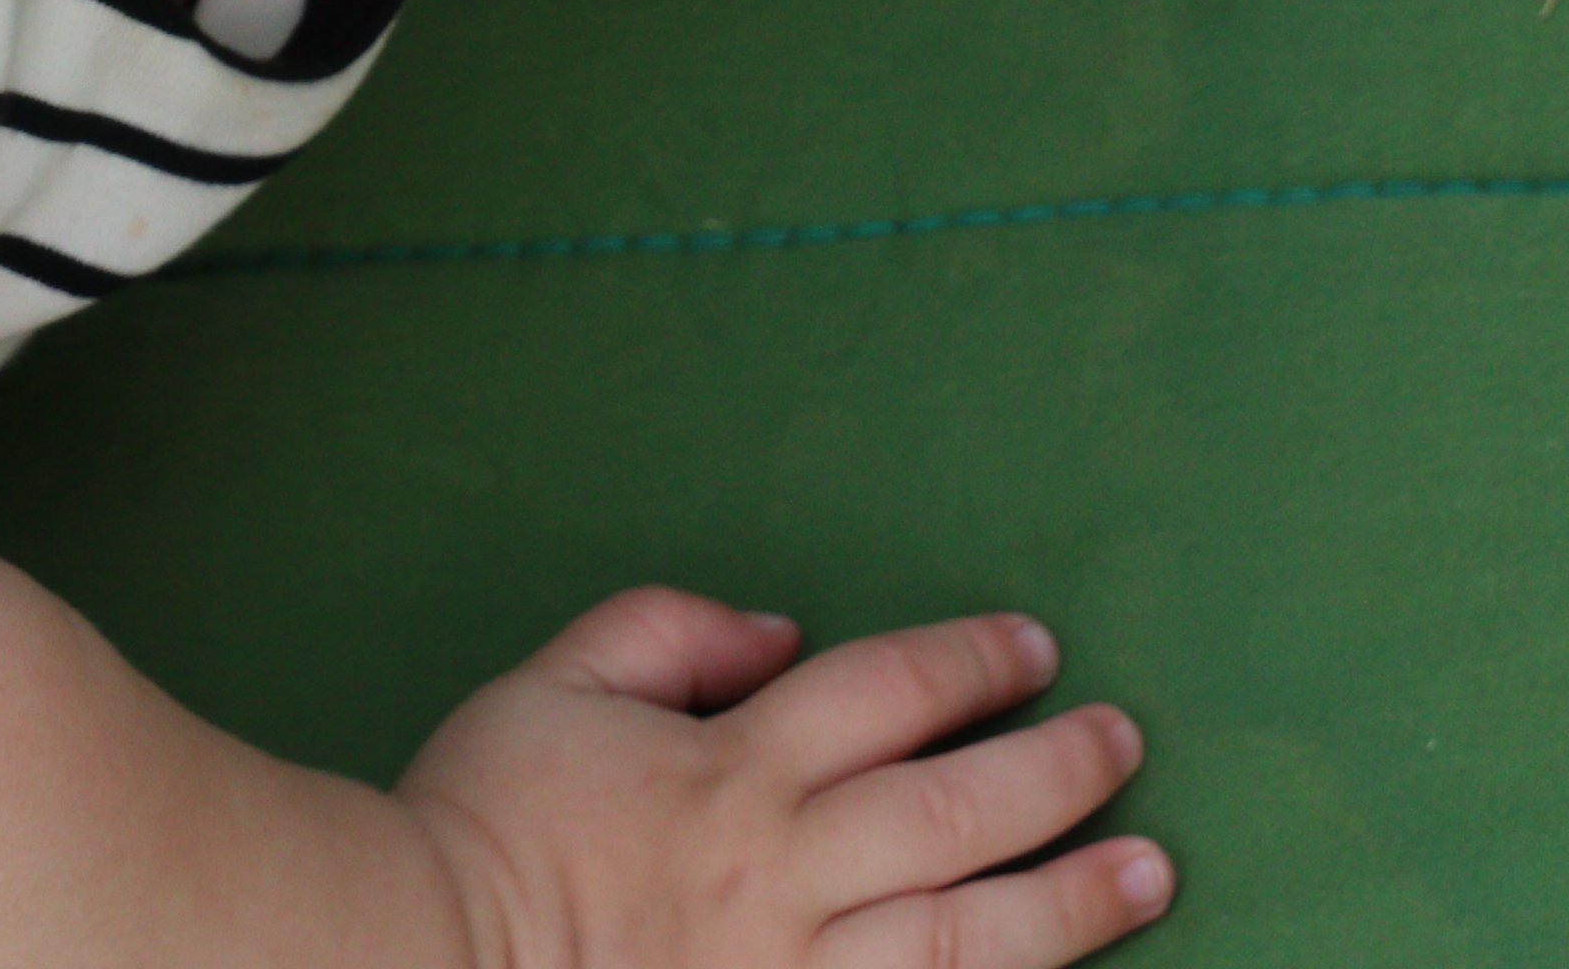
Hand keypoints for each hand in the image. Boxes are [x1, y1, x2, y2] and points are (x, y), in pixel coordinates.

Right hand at [395, 591, 1168, 968]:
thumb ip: (664, 634)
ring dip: (1070, 900)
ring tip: (1149, 874)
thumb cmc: (479, 824)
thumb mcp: (551, 686)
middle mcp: (781, 871)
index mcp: (731, 769)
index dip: (971, 662)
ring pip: (966, 934)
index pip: (887, 692)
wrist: (419, 962)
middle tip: (1123, 746)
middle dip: (1057, 771)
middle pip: (957, 808)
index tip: (1033, 651)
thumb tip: (776, 632)